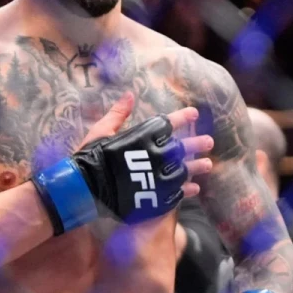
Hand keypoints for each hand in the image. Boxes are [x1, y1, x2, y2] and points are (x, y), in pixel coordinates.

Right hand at [34, 93, 212, 234]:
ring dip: (196, 167)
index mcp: (143, 137)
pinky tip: (193, 188)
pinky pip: (176, 193)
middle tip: (209, 142)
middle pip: (182, 148)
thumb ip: (117, 114)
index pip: (168, 123)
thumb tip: (130, 95)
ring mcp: (158, 178)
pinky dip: (186, 190)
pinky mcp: (155, 198)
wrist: (83, 189)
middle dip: (197, 143)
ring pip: (184, 171)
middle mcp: (155, 156)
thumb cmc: (90, 157)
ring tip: (208, 165)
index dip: (183, 117)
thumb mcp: (100, 131)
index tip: (194, 114)